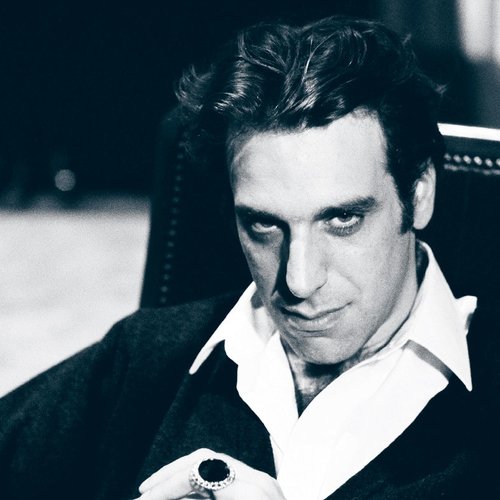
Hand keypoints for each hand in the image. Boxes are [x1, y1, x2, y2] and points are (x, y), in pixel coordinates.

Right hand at [136, 448, 285, 498]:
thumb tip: (163, 499)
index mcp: (252, 495)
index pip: (199, 472)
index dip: (165, 487)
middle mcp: (259, 480)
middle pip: (204, 460)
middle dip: (170, 476)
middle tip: (143, 495)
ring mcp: (262, 481)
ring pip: (213, 463)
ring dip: (183, 476)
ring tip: (156, 492)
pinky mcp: (261, 488)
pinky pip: (223, 475)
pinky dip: (200, 483)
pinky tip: (184, 497)